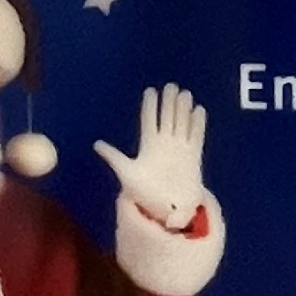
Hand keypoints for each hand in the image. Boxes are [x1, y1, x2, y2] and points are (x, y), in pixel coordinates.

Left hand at [94, 84, 207, 231]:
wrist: (163, 210)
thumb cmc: (143, 193)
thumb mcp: (126, 173)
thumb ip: (114, 157)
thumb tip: (96, 144)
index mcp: (148, 146)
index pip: (148, 121)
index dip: (150, 107)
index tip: (150, 90)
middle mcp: (165, 144)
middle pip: (167, 118)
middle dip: (168, 103)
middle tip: (171, 86)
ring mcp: (180, 149)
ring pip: (181, 124)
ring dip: (183, 110)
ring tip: (185, 94)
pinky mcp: (193, 158)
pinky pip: (196, 137)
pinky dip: (197, 124)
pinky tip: (199, 110)